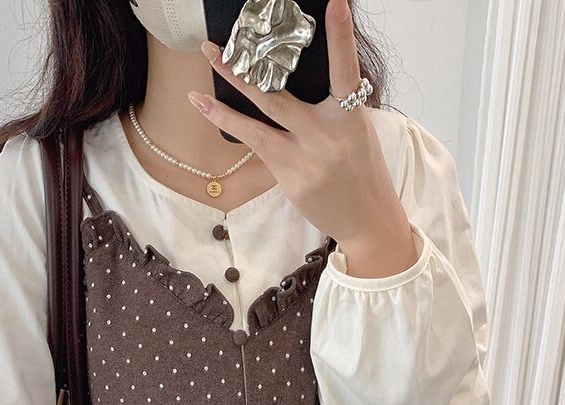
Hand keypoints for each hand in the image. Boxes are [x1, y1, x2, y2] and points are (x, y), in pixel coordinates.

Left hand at [187, 0, 418, 276]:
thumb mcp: (357, 132)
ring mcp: (305, 162)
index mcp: (350, 119)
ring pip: (257, 128)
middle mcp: (326, 138)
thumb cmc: (363, 173)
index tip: (336, 3)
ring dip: (223, 106)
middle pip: (278, 98)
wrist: (367, 221)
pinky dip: (232, 128)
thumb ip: (335, 107)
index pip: (346, 71)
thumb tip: (298, 77)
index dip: (341, 36)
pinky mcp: (291, 181)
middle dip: (244, 72)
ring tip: (197, 87)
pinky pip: (257, 149)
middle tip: (216, 46)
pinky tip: (210, 111)